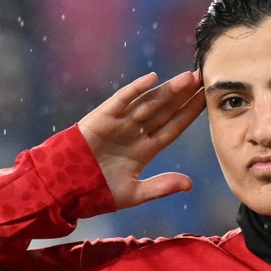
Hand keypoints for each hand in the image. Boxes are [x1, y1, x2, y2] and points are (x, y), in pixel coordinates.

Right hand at [78, 71, 205, 209]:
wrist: (64, 188)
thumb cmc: (96, 191)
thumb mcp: (134, 193)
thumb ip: (161, 187)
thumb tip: (189, 184)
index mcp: (145, 150)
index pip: (173, 127)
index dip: (190, 113)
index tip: (207, 100)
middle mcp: (135, 133)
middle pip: (165, 110)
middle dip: (184, 95)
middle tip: (203, 77)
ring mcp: (120, 123)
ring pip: (148, 103)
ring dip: (168, 90)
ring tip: (188, 77)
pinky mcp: (102, 117)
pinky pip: (121, 100)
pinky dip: (135, 89)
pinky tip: (152, 78)